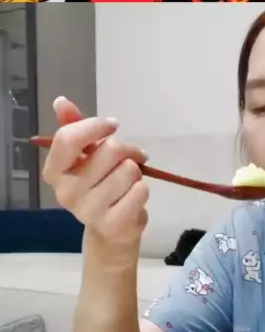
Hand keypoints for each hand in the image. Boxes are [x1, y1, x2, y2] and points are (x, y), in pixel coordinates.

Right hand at [41, 97, 149, 246]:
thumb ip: (74, 128)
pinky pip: (140, 191)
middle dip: (127, 149)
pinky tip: (133, 196)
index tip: (113, 124)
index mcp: (54, 171)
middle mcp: (66, 192)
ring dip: (136, 171)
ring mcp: (89, 211)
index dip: (95, 126)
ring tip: (128, 181)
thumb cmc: (97, 186)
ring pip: (129, 170)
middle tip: (131, 157)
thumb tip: (61, 101)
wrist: (110, 230)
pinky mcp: (113, 224)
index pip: (68, 139)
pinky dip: (143, 190)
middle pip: (109, 150)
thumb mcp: (84, 156)